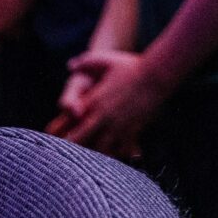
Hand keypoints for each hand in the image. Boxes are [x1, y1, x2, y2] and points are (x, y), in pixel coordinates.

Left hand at [48, 48, 164, 158]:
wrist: (158, 74)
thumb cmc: (132, 66)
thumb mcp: (105, 60)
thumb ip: (85, 62)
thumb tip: (70, 65)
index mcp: (92, 101)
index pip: (67, 121)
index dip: (59, 130)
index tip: (58, 134)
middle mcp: (102, 117)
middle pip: (79, 141)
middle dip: (73, 148)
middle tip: (70, 153)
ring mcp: (118, 126)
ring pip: (100, 151)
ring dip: (95, 154)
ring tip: (93, 157)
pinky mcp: (133, 131)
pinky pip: (121, 152)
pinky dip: (117, 155)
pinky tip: (117, 153)